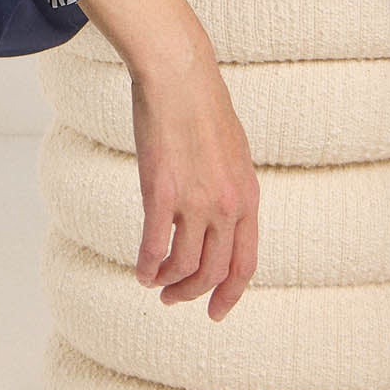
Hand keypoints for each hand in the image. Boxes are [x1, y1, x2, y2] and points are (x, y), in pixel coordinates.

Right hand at [130, 57, 259, 319]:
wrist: (181, 78)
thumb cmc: (203, 110)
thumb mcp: (234, 156)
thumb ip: (231, 191)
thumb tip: (220, 219)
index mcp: (248, 197)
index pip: (244, 263)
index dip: (230, 293)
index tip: (216, 311)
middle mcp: (227, 205)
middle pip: (213, 271)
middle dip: (193, 294)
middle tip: (174, 299)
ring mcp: (195, 201)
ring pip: (184, 266)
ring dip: (168, 283)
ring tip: (155, 285)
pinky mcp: (162, 193)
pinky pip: (154, 246)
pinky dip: (147, 266)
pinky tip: (141, 272)